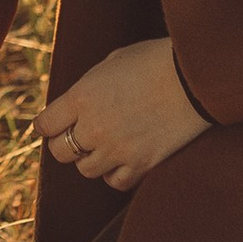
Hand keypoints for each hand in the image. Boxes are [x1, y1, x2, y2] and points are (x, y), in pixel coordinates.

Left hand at [35, 43, 211, 191]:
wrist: (197, 76)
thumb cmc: (156, 59)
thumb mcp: (113, 61)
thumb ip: (90, 86)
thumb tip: (79, 102)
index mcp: (81, 97)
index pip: (45, 125)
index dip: (48, 125)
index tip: (55, 123)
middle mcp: (94, 127)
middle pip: (60, 152)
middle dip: (66, 143)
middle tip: (79, 135)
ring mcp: (117, 149)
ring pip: (86, 170)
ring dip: (92, 158)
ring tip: (106, 145)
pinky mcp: (141, 164)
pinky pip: (115, 182)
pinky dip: (115, 173)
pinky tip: (124, 159)